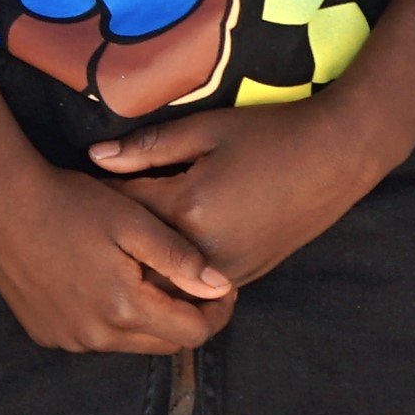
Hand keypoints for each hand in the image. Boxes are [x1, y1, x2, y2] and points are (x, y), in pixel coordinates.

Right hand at [0, 145, 233, 353]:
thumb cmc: (68, 202)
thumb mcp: (132, 220)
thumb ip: (179, 257)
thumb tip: (221, 287)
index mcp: (124, 308)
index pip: (194, 332)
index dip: (217, 312)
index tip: (221, 286)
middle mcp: (96, 335)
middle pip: (164, 342)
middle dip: (184, 317)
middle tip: (188, 281)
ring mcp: (67, 338)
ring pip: (128, 342)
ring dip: (145, 318)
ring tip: (140, 278)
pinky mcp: (45, 333)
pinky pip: (93, 337)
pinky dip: (108, 319)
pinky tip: (100, 283)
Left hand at [88, 93, 391, 290]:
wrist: (337, 157)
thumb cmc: (270, 134)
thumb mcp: (205, 130)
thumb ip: (148, 147)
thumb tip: (95, 157)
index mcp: (187, 208)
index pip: (120, 209)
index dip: (96, 194)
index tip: (76, 184)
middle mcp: (203, 250)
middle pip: (135, 253)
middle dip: (112, 237)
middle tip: (88, 218)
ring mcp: (227, 270)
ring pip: (163, 277)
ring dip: (139, 259)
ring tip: (117, 238)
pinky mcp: (245, 276)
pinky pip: (193, 284)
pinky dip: (172, 269)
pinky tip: (157, 250)